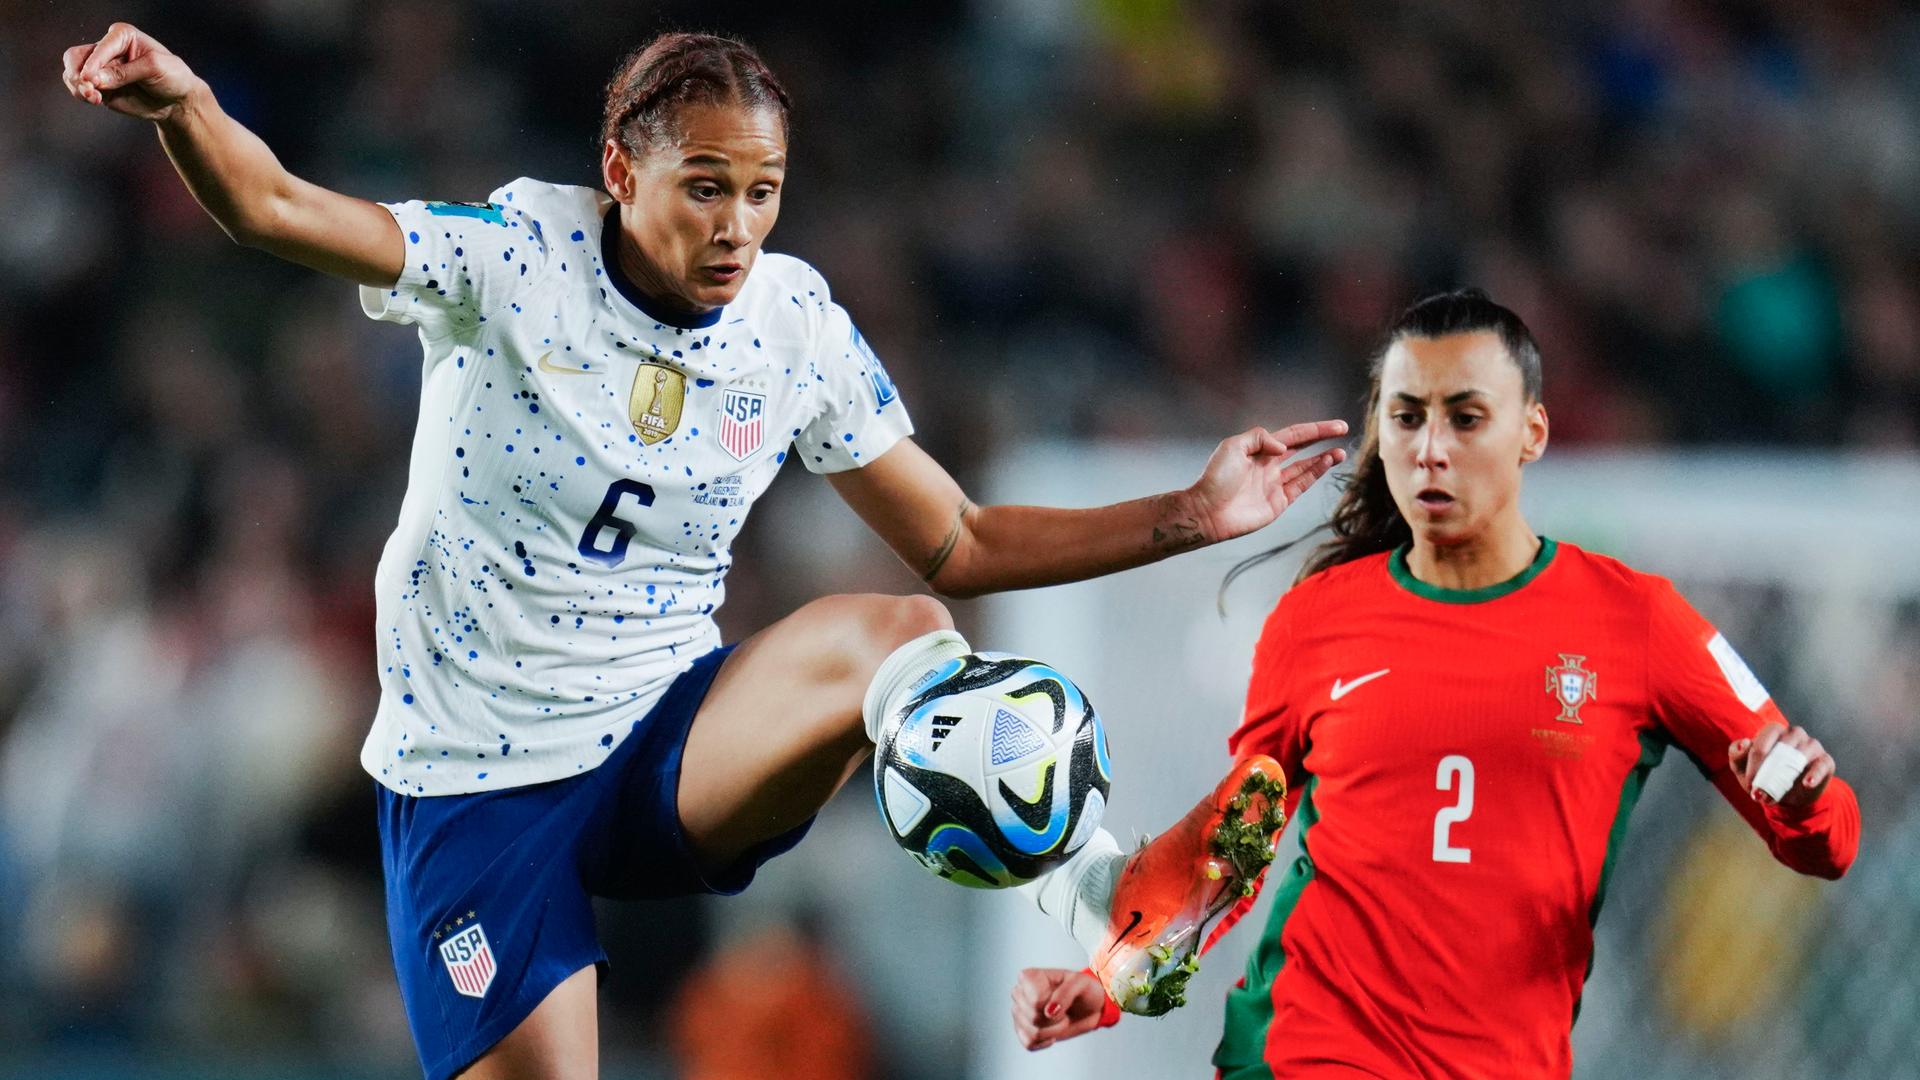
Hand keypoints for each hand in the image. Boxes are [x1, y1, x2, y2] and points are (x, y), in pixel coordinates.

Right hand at [62, 22, 199, 121]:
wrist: (178, 100)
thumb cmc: (172, 76)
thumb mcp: (154, 68)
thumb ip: (124, 73)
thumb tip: (95, 80)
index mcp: (121, 36)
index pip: (100, 47)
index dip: (93, 62)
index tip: (91, 79)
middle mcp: (108, 50)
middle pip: (77, 57)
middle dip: (78, 74)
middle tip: (89, 90)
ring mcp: (101, 70)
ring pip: (73, 73)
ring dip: (78, 87)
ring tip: (94, 98)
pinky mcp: (100, 88)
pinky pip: (80, 89)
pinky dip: (82, 95)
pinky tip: (95, 100)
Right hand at [1010, 967, 1108, 1049]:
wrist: (1087, 1007)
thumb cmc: (1082, 990)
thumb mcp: (1080, 984)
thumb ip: (1065, 993)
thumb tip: (1048, 1013)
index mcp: (1028, 976)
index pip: (1035, 1000)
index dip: (1054, 1003)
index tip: (1064, 994)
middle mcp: (1019, 993)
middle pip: (1034, 1017)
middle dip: (1056, 1018)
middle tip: (1065, 1008)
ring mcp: (1018, 1012)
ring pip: (1033, 1033)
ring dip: (1055, 1030)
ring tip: (1061, 1019)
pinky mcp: (1022, 1030)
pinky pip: (1029, 1043)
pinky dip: (1046, 1041)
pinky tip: (1053, 1031)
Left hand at [1184, 421, 1348, 542]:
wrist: (1208, 511)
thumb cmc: (1216, 478)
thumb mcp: (1233, 446)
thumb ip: (1260, 437)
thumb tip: (1283, 447)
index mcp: (1259, 450)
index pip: (1293, 435)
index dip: (1314, 429)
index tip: (1336, 426)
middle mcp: (1269, 465)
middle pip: (1302, 448)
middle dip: (1322, 439)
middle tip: (1343, 430)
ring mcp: (1275, 484)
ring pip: (1305, 467)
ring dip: (1324, 459)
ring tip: (1340, 452)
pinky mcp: (1278, 502)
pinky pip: (1301, 485)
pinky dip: (1315, 474)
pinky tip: (1327, 463)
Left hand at [1729, 722, 1834, 808]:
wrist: (1786, 795)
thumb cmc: (1761, 775)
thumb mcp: (1742, 768)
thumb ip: (1736, 754)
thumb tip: (1744, 743)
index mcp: (1773, 731)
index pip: (1765, 736)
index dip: (1756, 759)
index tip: (1750, 782)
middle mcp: (1794, 734)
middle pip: (1783, 744)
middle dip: (1770, 768)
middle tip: (1761, 789)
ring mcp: (1812, 746)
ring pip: (1801, 753)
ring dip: (1787, 775)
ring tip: (1777, 794)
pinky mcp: (1825, 761)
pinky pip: (1822, 764)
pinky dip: (1814, 774)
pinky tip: (1806, 783)